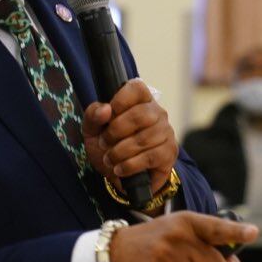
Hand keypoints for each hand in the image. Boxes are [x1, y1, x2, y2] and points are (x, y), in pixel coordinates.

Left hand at [83, 79, 176, 198]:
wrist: (118, 174)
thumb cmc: (108, 146)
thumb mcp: (92, 130)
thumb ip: (93, 115)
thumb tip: (105, 110)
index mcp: (139, 100)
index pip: (137, 88)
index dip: (120, 100)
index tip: (107, 116)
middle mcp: (157, 113)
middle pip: (141, 114)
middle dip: (116, 131)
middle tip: (104, 142)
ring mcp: (166, 132)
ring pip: (144, 138)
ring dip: (120, 152)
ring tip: (109, 159)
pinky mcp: (169, 153)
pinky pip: (150, 157)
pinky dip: (130, 165)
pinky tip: (120, 168)